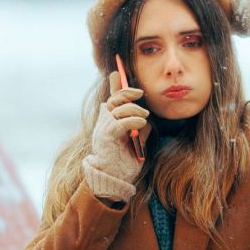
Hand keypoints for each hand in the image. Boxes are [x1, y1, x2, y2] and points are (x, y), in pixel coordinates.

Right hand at [81, 71, 149, 201]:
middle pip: (114, 99)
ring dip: (134, 109)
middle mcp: (104, 122)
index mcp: (110, 121)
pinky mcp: (108, 136)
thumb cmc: (124, 161)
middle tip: (140, 93)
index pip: (111, 99)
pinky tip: (142, 122)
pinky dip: (133, 119)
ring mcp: (104, 128)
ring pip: (119, 108)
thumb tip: (145, 117)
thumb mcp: (135, 141)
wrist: (114, 178)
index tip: (116, 72)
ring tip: (145, 115)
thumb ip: (138, 128)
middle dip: (126, 91)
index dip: (114, 85)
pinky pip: (121, 121)